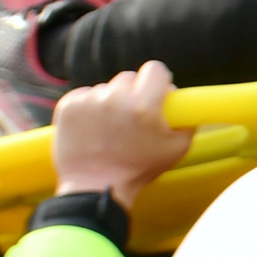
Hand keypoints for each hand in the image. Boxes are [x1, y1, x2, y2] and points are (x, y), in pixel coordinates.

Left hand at [50, 62, 190, 203]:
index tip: (155, 92)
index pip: (155, 69)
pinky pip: (85, 96)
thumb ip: (187, 121)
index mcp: (144, 107)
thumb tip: (181, 100)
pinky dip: (89, 108)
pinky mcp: (68, 106)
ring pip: (105, 88)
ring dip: (110, 102)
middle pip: (129, 77)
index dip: (158, 80)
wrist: (95, 187)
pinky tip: (92, 129)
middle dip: (133, 93)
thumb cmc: (138, 170)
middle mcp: (115, 98)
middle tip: (131, 117)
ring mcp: (88, 101)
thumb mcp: (177, 149)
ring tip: (109, 129)